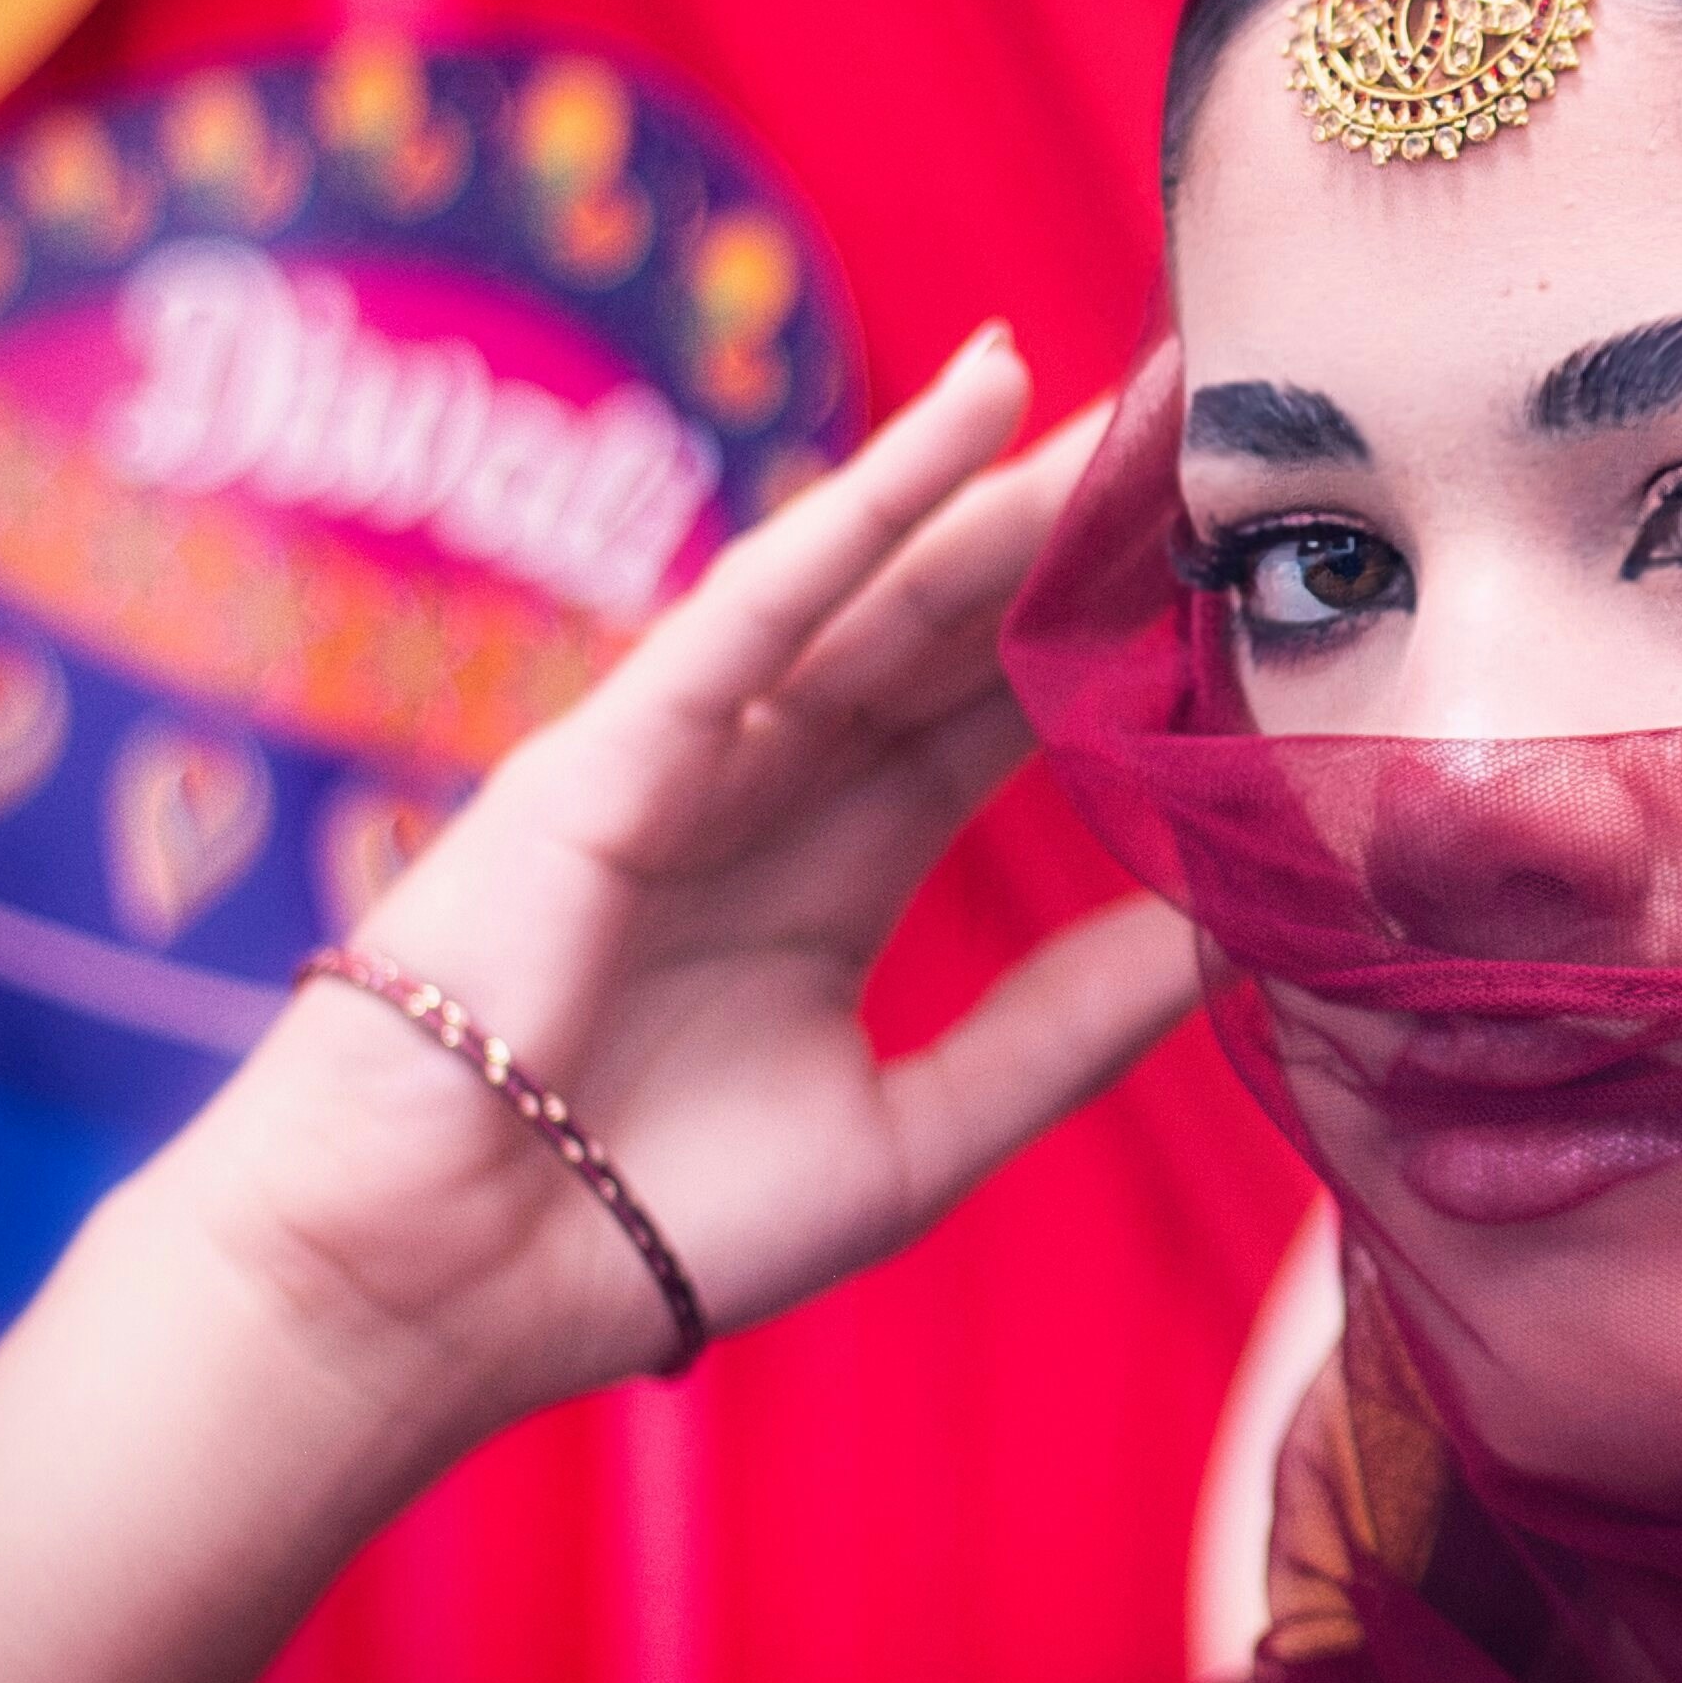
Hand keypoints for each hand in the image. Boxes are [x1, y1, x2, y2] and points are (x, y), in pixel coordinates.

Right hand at [140, 327, 1201, 1427]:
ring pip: (884, 590)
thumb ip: (1068, 1024)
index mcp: (834, 872)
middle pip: (956, 630)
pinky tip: (982, 407)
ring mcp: (688, 757)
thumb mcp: (917, 1129)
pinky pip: (762, 602)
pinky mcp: (612, 750)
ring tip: (1145, 387)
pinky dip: (871, 501)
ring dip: (1011, 485)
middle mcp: (768, 790)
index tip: (1251, 566)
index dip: (1115, 641)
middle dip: (1081, 531)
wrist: (430, 1295)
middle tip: (1225, 423)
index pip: (999, 722)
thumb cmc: (643, 1234)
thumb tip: (1237, 932)